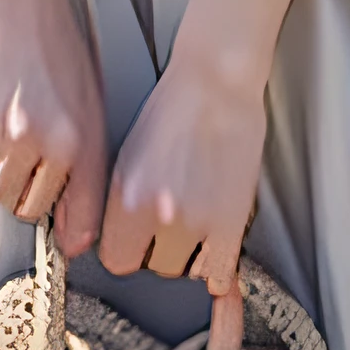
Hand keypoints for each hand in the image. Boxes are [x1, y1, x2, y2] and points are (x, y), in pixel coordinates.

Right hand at [0, 0, 106, 257]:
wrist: (19, 0)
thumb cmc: (56, 44)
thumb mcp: (89, 102)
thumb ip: (86, 161)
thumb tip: (73, 225)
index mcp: (89, 139)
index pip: (84, 220)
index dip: (71, 233)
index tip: (63, 236)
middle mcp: (56, 145)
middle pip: (33, 209)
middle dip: (29, 188)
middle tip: (26, 152)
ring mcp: (15, 140)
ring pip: (1, 199)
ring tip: (5, 139)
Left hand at [98, 48, 265, 347]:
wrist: (218, 78)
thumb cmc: (176, 104)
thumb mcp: (129, 152)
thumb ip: (121, 201)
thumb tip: (117, 237)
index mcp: (127, 195)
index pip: (116, 260)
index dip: (128, 247)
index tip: (135, 239)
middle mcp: (159, 214)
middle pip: (155, 265)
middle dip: (160, 247)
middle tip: (169, 220)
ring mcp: (198, 220)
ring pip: (187, 268)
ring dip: (190, 250)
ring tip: (195, 216)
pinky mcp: (232, 220)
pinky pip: (220, 271)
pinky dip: (218, 266)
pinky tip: (216, 254)